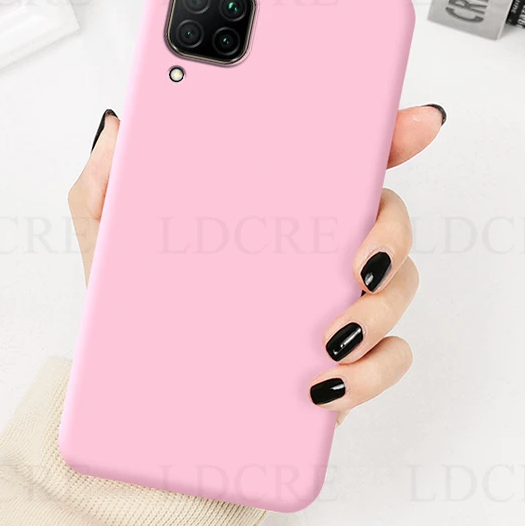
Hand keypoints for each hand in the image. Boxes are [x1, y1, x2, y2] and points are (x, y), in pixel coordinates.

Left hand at [69, 105, 444, 423]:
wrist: (146, 403)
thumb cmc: (139, 316)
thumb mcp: (111, 244)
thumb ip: (107, 184)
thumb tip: (121, 129)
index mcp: (279, 210)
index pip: (344, 162)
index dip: (389, 135)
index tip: (417, 122)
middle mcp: (318, 252)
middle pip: (388, 222)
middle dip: (392, 236)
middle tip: (356, 263)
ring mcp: (335, 307)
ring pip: (397, 290)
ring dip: (380, 311)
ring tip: (330, 339)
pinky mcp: (341, 365)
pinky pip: (386, 361)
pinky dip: (371, 372)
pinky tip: (325, 383)